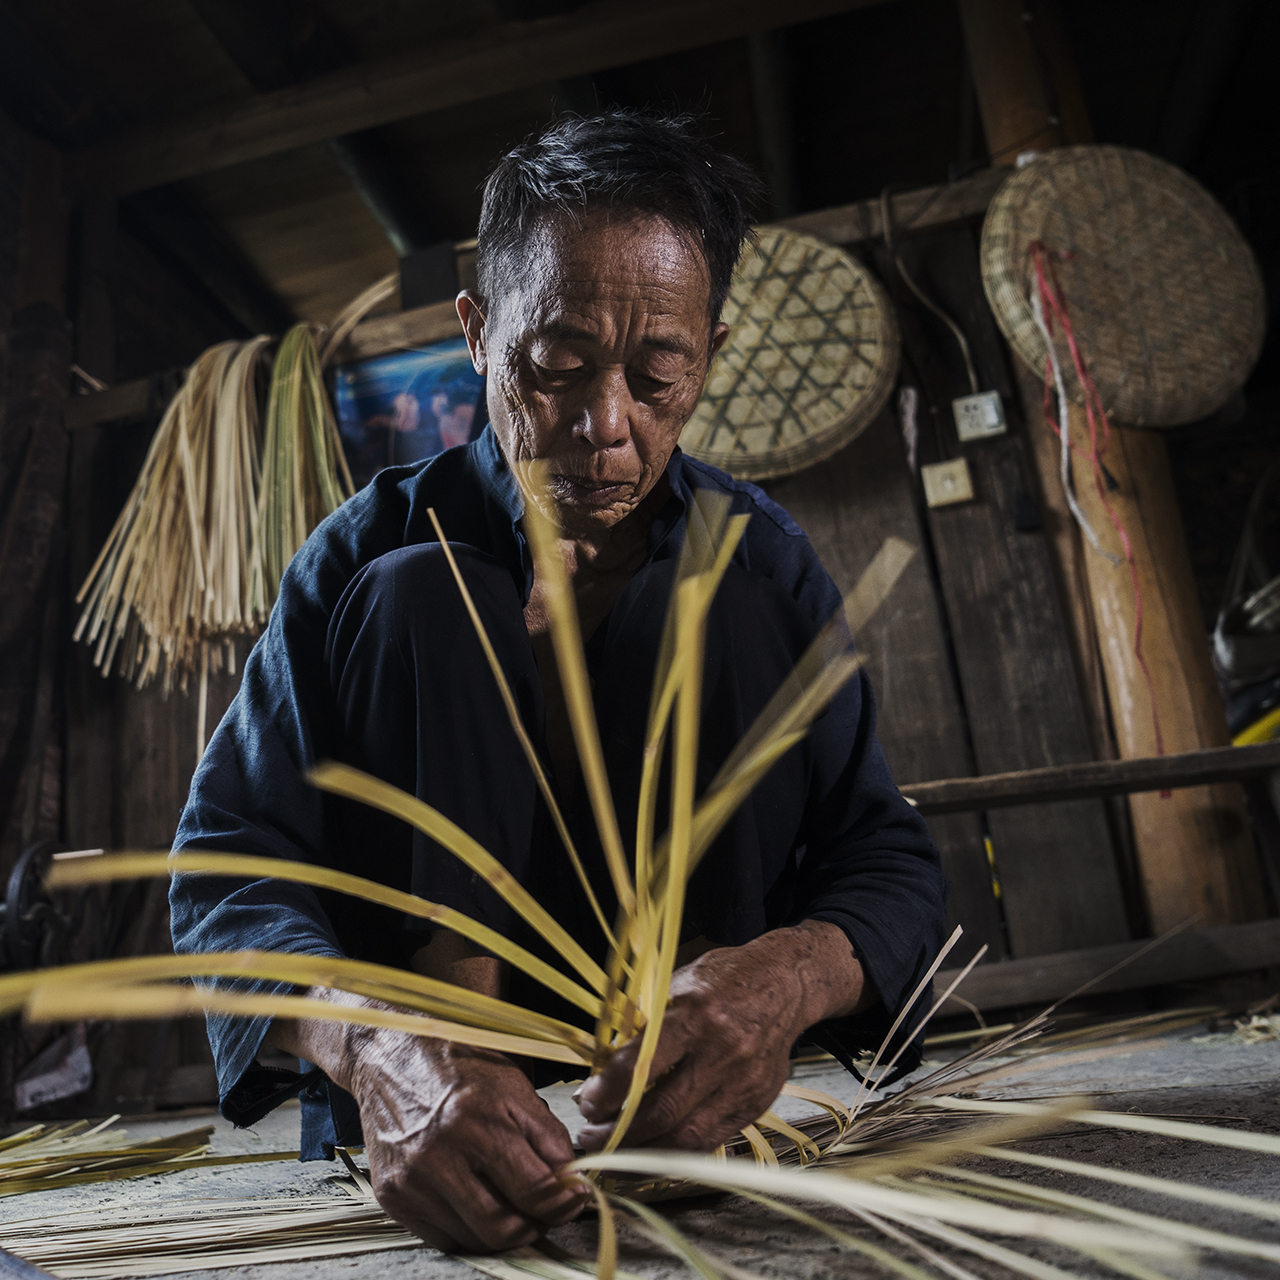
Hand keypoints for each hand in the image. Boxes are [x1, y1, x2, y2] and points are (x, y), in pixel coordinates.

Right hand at [267, 988, 588, 1253]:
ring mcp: (411, 1180)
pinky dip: (469, 1231)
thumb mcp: (513, 1084)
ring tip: (516, 1206)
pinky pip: (442, 1239)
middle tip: (546, 1210)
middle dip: (536, 1225)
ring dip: (504, 1231)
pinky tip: (480, 1204)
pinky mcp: (392, 1196)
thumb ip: (547, 1133)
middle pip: (503, 1226)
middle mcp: (438, 1155)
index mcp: (477, 1120)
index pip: (534, 1189)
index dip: (564, 1202)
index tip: (575, 1198)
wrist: (392, 1056)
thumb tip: (571, 1179)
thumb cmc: (459, 1066)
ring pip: (474, 1239)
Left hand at [576, 920, 869, 1151]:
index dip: (609, 1091)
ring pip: (687, 1137)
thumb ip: (645, 1024)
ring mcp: (744, 1082)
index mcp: (699, 1013)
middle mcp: (724, 1051)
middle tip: (590, 1136)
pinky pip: (711, 1140)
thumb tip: (603, 1067)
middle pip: (665, 1111)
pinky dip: (676, 1151)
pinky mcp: (756, 1102)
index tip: (587, 1102)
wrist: (785, 983)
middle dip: (618, 1132)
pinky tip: (651, 1150)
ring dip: (642, 1152)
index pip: (644, 1064)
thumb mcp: (679, 983)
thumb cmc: (725, 978)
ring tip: (613, 1151)